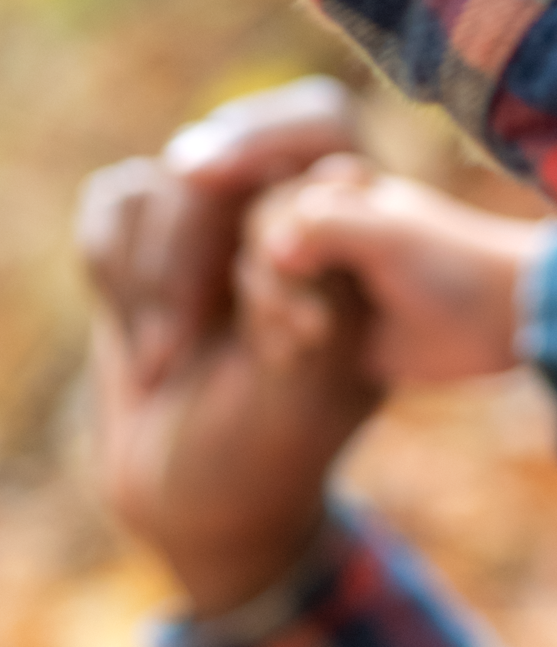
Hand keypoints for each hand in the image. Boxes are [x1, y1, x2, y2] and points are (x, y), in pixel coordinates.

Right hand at [77, 80, 379, 616]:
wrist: (197, 512)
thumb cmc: (267, 461)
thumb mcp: (315, 381)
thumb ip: (321, 281)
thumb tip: (319, 185)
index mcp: (352, 247)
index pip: (319, 134)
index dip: (268, 158)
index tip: (217, 207)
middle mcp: (286, 225)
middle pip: (229, 159)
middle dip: (190, 248)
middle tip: (175, 349)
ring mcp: (216, 233)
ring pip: (164, 185)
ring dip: (151, 280)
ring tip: (166, 368)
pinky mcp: (153, 246)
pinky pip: (114, 204)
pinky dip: (114, 274)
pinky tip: (144, 348)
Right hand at [238, 155, 549, 389]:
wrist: (500, 318)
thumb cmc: (452, 264)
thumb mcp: (389, 237)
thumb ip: (327, 228)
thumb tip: (270, 251)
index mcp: (336, 189)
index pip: (267, 206)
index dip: (273, 243)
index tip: (298, 273)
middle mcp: (324, 225)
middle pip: (257, 246)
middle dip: (272, 286)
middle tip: (314, 328)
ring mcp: (327, 274)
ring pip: (264, 285)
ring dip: (273, 313)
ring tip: (312, 339)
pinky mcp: (334, 323)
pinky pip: (282, 327)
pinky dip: (278, 339)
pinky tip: (295, 356)